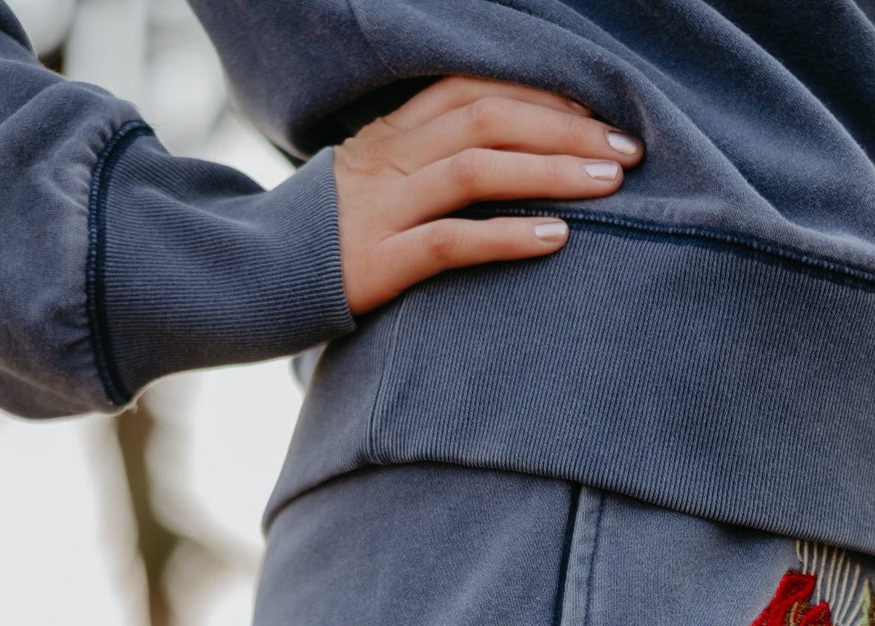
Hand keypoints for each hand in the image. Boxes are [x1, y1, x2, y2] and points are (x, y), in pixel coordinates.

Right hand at [333, 75, 643, 315]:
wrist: (246, 287)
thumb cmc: (319, 245)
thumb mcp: (366, 189)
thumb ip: (418, 168)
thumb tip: (499, 164)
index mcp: (387, 135)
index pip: (472, 89)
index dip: (539, 93)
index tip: (598, 111)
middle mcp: (386, 160)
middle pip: (487, 119)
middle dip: (565, 128)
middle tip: (628, 150)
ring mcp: (380, 210)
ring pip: (477, 169)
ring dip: (552, 172)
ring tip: (610, 185)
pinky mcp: (375, 264)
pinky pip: (451, 241)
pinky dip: (508, 236)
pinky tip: (556, 238)